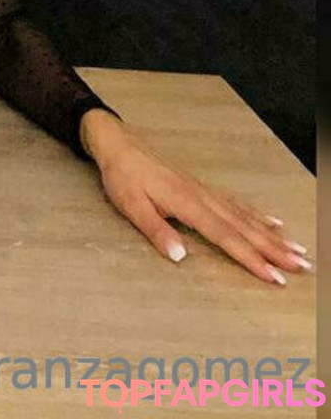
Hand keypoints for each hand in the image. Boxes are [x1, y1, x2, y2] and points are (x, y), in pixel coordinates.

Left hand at [84, 116, 313, 284]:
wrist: (119, 145)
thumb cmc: (122, 177)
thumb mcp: (130, 206)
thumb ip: (156, 231)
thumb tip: (181, 257)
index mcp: (186, 203)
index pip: (224, 235)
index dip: (250, 258)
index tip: (274, 276)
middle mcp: (201, 196)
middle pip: (244, 226)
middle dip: (274, 248)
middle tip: (302, 266)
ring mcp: (204, 190)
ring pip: (245, 215)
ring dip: (271, 234)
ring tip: (297, 249)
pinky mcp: (201, 187)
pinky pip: (236, 202)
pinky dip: (256, 214)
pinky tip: (272, 221)